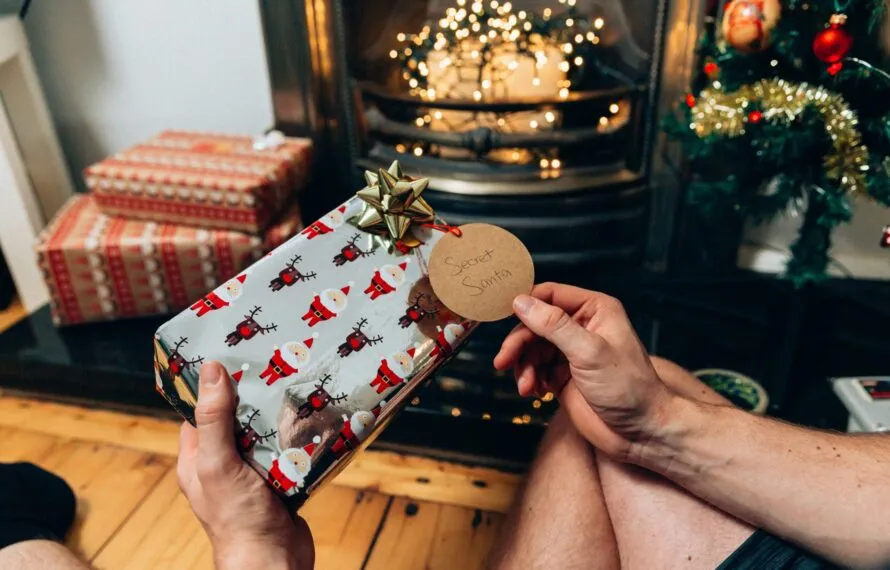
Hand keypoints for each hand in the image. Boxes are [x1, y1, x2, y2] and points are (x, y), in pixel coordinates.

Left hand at [177, 362, 313, 569]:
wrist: (274, 562)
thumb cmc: (237, 519)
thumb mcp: (218, 463)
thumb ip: (213, 420)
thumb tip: (210, 371)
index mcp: (197, 460)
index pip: (199, 411)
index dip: (211, 385)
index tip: (229, 356)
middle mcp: (222, 465)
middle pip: (235, 419)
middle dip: (251, 395)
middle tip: (270, 364)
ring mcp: (251, 474)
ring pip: (263, 433)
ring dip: (277, 414)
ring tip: (292, 383)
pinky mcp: (279, 482)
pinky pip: (286, 450)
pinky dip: (296, 435)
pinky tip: (309, 418)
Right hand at [494, 283, 673, 461]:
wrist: (640, 432)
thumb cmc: (629, 388)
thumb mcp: (589, 352)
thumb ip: (554, 325)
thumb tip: (522, 302)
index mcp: (595, 310)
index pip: (550, 294)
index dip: (525, 303)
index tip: (502, 315)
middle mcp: (581, 327)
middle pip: (534, 323)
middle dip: (518, 343)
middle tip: (503, 361)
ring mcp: (571, 352)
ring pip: (531, 348)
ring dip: (523, 365)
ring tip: (526, 386)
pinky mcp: (563, 376)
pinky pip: (535, 369)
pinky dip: (529, 379)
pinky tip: (533, 392)